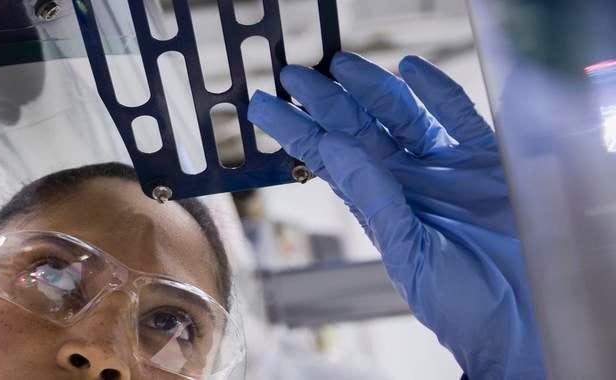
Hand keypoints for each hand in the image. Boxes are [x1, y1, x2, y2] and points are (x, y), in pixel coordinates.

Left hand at [248, 53, 542, 377]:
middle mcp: (407, 181)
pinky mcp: (489, 162)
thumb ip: (375, 200)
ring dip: (373, 90)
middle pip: (360, 131)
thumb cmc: (465, 305)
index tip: (264, 108)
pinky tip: (411, 69)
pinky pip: (459, 118)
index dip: (297, 132)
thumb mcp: (409, 254)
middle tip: (294, 74)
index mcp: (378, 206)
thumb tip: (334, 149)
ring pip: (402, 118)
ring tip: (341, 66)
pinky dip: (438, 92)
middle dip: (326, 103)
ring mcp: (447, 168)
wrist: (528, 322)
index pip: (328, 161)